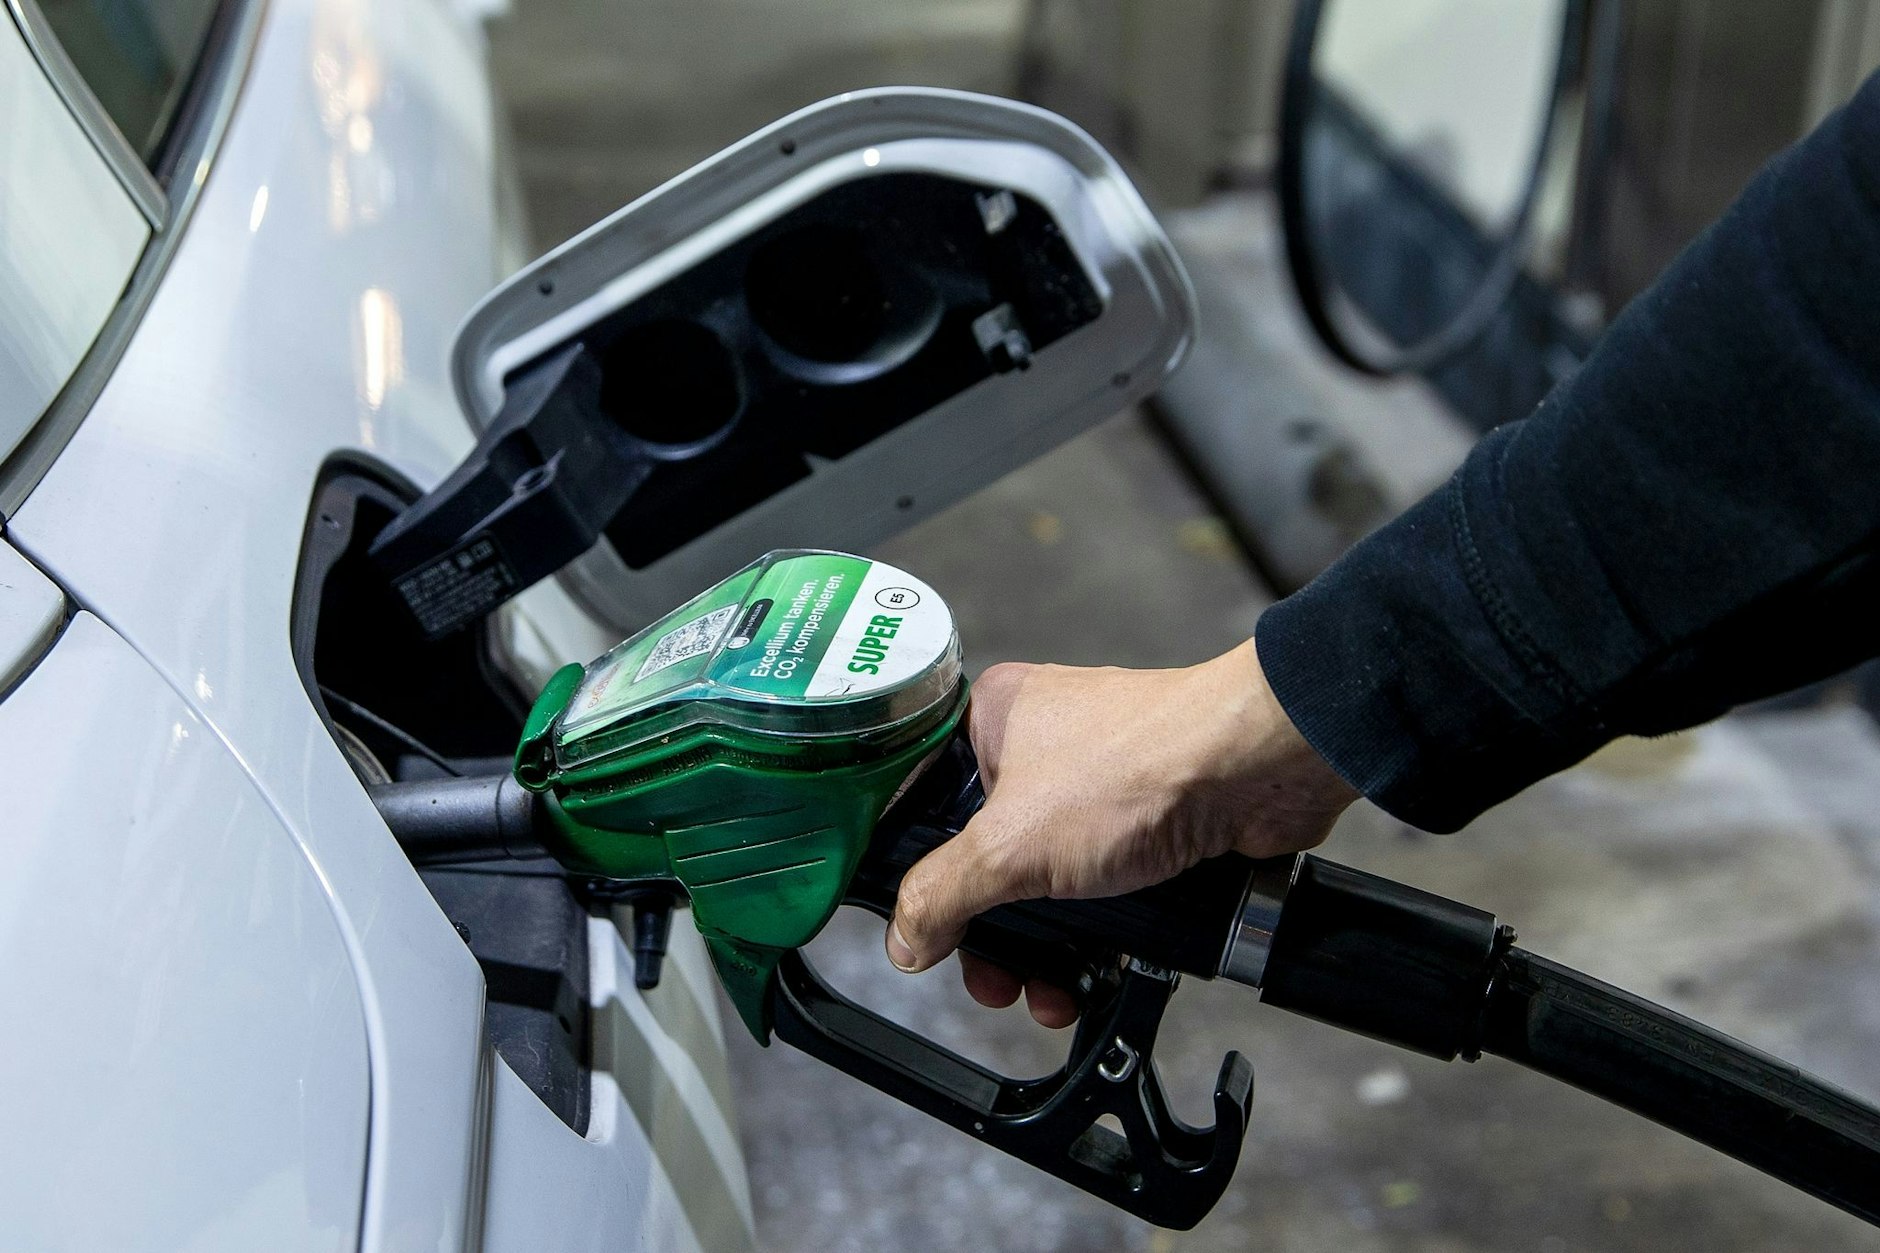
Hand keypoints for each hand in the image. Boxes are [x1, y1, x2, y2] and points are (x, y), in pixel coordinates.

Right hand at [885, 639, 1357, 1025]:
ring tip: (1047, 993)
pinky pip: (1099, 890)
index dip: (920, 870)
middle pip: (986, 855)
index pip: (926, 801)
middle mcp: (1042, 744)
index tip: (923, 927)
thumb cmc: (1138, 768)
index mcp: (991, 720)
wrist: (1255, 771)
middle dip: (992, 932)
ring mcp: (1098, 784)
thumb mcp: (1011, 846)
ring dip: (1043, 947)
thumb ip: (944, 896)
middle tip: (994, 979)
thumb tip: (905, 939)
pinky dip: (1093, 936)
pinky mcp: (1147, 820)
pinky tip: (1091, 975)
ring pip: (1046, 882)